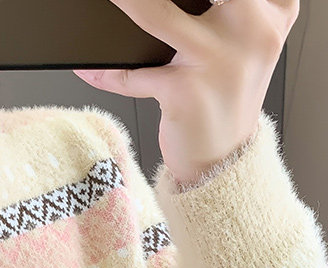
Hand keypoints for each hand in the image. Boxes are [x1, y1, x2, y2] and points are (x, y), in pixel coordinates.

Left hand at [71, 0, 299, 185]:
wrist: (224, 160)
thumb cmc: (223, 99)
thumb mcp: (242, 45)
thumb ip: (221, 9)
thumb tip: (146, 5)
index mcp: (271, 10)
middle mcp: (251, 28)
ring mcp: (218, 59)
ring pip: (156, 14)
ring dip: (127, 4)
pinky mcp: (185, 91)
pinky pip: (131, 75)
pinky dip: (105, 73)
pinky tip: (88, 68)